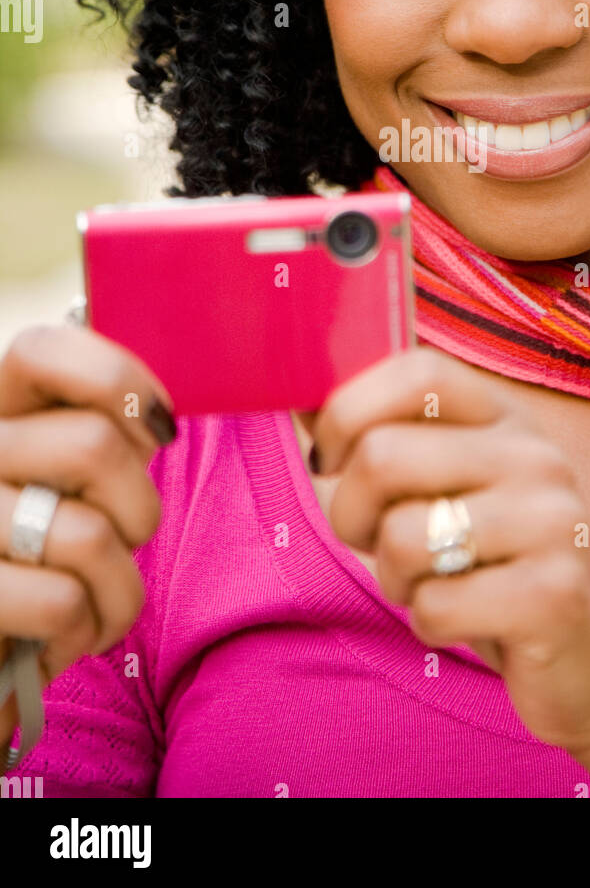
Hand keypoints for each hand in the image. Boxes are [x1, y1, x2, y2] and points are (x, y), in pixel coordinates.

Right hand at [0, 324, 173, 745]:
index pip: (42, 351)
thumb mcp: (69, 486)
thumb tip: (154, 415)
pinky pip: (65, 602)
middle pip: (92, 445)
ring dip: (120, 586)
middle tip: (122, 540)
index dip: (117, 382)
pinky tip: (64, 635)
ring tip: (96, 602)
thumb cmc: (48, 564)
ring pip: (89, 534)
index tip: (154, 431)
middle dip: (138, 507)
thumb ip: (96, 438)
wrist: (0, 658)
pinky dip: (88, 629)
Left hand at [310, 345, 589, 761]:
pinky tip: (470, 620)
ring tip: (434, 583)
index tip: (331, 458)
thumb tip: (298, 390)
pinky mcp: (556, 595)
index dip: (351, 409)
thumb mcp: (451, 487)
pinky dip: (431, 624)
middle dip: (351, 513)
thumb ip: (388, 436)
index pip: (418, 371)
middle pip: (385, 455)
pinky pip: (435, 605)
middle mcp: (537, 455)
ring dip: (395, 579)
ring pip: (402, 537)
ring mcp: (555, 522)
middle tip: (375, 542)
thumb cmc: (499, 568)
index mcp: (507, 418)